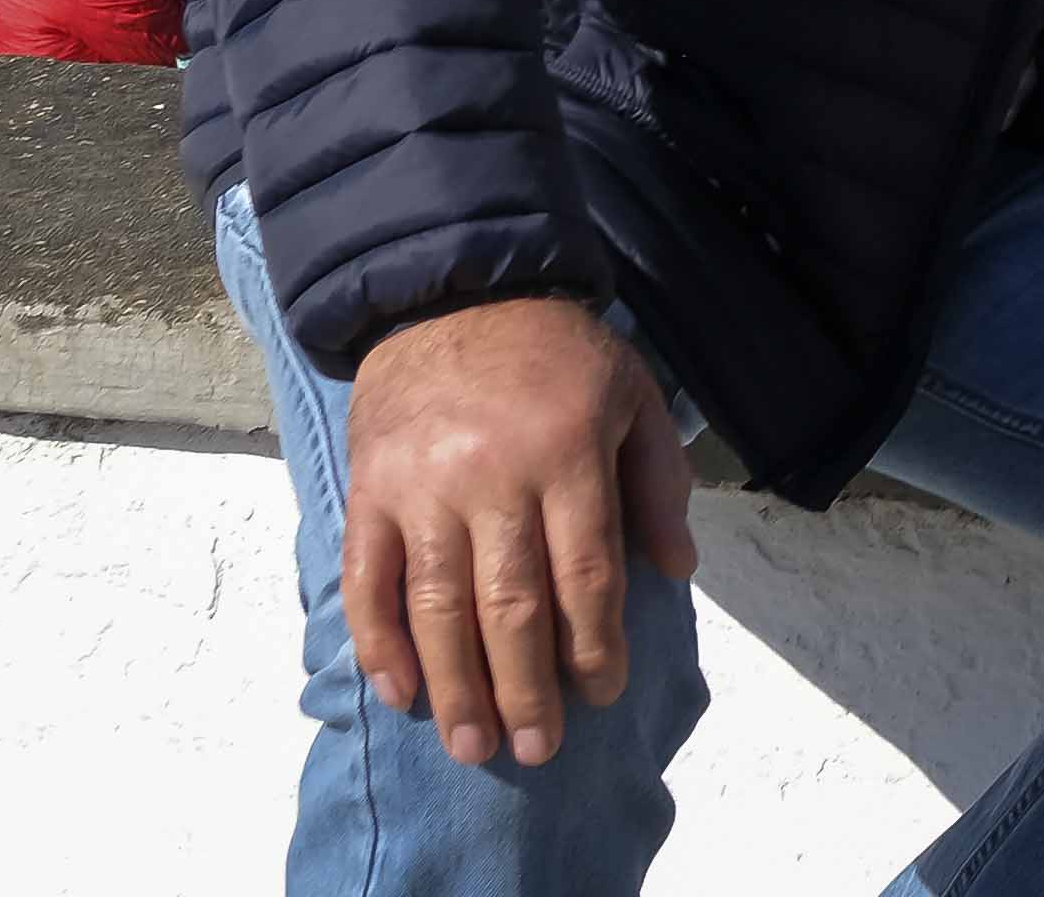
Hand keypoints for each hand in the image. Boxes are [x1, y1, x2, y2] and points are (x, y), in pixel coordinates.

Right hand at [338, 295, 696, 770]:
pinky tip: (402, 693)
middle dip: (525, 689)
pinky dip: (379, 644)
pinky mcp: (369, 491)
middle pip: (509, 606)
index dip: (595, 647)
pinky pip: (367, 581)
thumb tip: (676, 570)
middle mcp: (491, 476)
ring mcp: (420, 487)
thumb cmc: (556, 354)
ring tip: (473, 748)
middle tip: (538, 751)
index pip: (585, 574)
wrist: (454, 292)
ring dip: (455, 687)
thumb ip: (658, 482)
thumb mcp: (632, 395)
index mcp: (568, 452)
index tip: (602, 696)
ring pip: (436, 607)